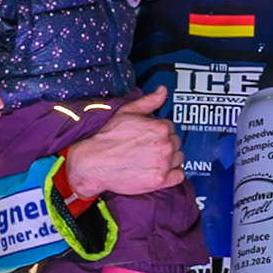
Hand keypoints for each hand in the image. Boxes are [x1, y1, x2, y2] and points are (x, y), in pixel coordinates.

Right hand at [63, 88, 183, 197]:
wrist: (93, 163)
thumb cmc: (107, 138)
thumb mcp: (126, 112)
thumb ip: (148, 101)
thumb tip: (162, 91)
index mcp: (160, 128)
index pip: (170, 127)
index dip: (159, 130)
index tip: (150, 135)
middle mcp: (164, 146)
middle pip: (175, 142)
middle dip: (164, 143)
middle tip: (149, 147)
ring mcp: (163, 164)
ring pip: (178, 158)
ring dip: (170, 158)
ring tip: (153, 158)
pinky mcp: (159, 181)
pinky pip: (179, 176)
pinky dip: (173, 173)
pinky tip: (162, 170)